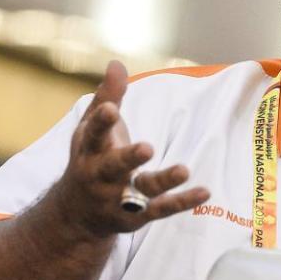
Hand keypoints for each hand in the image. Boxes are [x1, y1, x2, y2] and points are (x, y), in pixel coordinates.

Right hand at [55, 60, 209, 237]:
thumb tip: (116, 63)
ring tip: (184, 170)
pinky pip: (161, 209)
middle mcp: (101, 176)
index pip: (93, 134)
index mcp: (89, 150)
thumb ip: (108, 96)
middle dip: (128, 158)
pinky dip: (182, 201)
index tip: (111, 109)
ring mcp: (119, 198)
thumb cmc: (90, 158)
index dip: (101, 121)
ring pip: (142, 191)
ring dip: (163, 181)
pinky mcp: (137, 216)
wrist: (76, 214)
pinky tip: (205, 192)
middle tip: (147, 147)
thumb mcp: (92, 129)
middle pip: (114, 167)